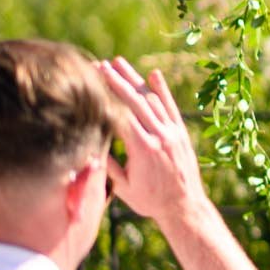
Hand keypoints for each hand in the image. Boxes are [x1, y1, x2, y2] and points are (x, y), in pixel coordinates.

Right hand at [97, 57, 209, 225]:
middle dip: (116, 81)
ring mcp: (172, 132)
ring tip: (118, 62)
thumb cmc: (150, 201)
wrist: (184, 206)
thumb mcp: (124, 187)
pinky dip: (162, 90)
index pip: (121, 114)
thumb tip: (86, 147)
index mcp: (143, 148)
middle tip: (100, 64)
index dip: (106, 96)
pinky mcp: (181, 133)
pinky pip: (171, 107)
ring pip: (152, 99)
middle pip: (135, 101)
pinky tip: (153, 74)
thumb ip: (108, 165)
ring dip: (134, 80)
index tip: (91, 81)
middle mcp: (159, 136)